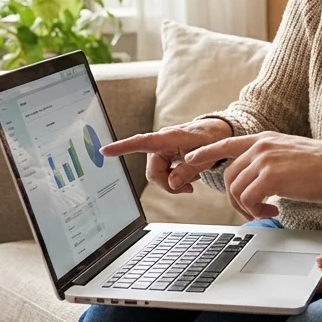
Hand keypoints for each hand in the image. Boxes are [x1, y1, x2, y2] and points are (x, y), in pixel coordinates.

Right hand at [101, 118, 230, 193]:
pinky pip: (163, 174)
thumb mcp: (205, 157)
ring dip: (174, 182)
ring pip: (158, 176)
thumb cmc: (210, 139)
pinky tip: (190, 176)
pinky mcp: (165, 156)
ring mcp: (162, 150)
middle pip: (153, 172)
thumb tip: (172, 184)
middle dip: (169, 184)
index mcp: (168, 137)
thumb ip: (188, 170)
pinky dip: (175, 179)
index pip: (141, 142)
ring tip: (193, 178)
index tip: (105, 150)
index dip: (122, 147)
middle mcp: (161, 143)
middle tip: (189, 189)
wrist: (217, 133)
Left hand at [182, 133, 321, 219]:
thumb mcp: (292, 154)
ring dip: (247, 208)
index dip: (205, 154)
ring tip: (265, 213)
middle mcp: (261, 146)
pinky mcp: (270, 177)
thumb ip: (272, 160)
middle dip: (235, 198)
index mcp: (265, 139)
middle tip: (251, 210)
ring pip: (236, 189)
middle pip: (229, 175)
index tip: (190, 161)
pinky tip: (273, 213)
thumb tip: (261, 180)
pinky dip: (256, 212)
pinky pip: (248, 199)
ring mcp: (264, 160)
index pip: (226, 144)